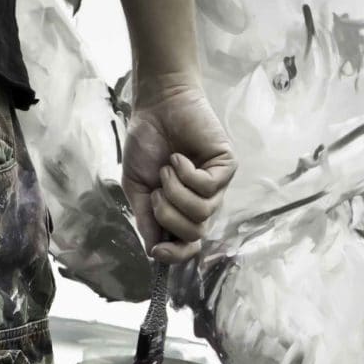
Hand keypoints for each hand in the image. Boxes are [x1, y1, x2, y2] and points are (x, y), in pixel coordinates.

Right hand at [122, 79, 235, 267]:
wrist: (156, 108)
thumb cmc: (146, 144)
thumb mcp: (137, 187)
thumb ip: (146, 217)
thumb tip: (153, 250)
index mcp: (181, 210)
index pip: (187, 246)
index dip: (174, 255)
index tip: (157, 249)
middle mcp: (202, 202)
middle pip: (194, 234)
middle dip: (168, 216)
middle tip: (158, 190)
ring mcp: (217, 186)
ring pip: (201, 212)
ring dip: (175, 191)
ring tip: (168, 168)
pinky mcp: (226, 167)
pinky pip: (207, 188)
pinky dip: (186, 174)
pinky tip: (179, 159)